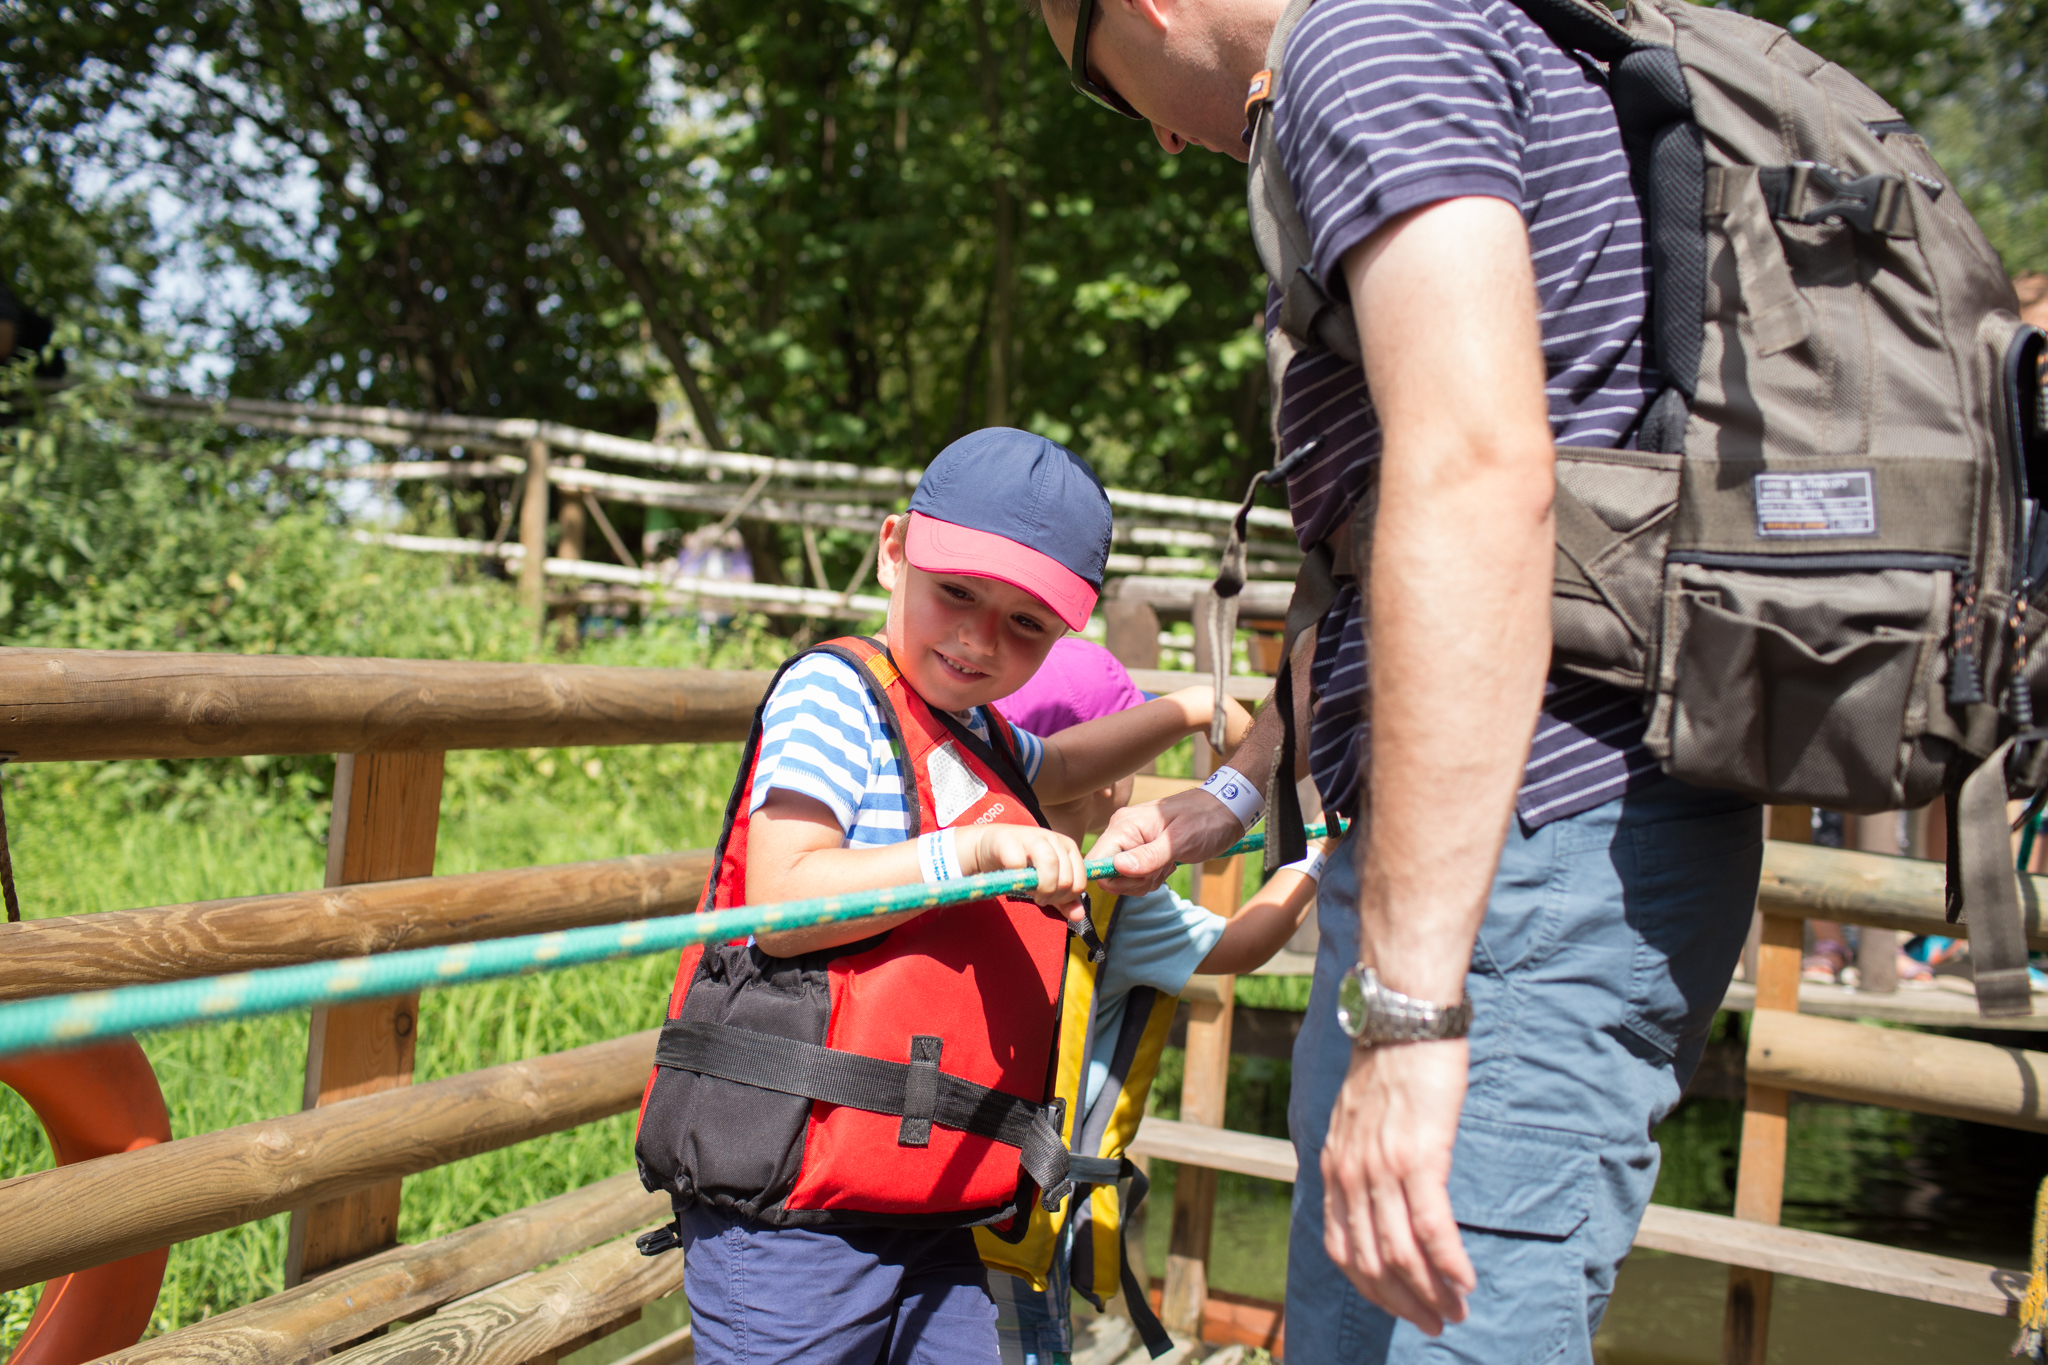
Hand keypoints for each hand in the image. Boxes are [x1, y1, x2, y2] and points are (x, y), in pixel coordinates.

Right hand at [958, 824, 1089, 920]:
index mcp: (1068, 847)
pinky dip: (1019, 878)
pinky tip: (1016, 881)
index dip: (1068, 898)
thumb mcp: (1048, 884)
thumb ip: (1064, 901)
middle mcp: (1054, 839)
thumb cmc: (1024, 867)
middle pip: (1066, 877)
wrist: (991, 848)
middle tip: (1041, 899)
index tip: (1054, 901)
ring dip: (1042, 887)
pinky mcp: (1009, 840)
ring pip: (1050, 864)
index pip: (1079, 881)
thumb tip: (1078, 916)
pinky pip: (1020, 863)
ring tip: (1034, 895)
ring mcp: (1032, 837)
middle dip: (1054, 896)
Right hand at [1090, 788, 1246, 895]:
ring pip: (1123, 880)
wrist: (1225, 811)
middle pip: (1109, 875)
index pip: (1096, 860)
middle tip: (1162, 868)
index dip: (1112, 877)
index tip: (1142, 877)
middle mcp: (1122, 833)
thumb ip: (1148, 856)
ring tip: (1169, 863)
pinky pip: (1136, 877)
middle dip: (1136, 881)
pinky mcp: (1141, 852)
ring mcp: (1131, 843)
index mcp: (1124, 825)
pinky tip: (1169, 865)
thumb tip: (1117, 869)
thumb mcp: (1180, 841)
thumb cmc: (1205, 821)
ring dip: (1147, 880)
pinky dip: (1153, 877)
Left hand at [1321, 1038, 1474, 1334]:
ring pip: (1401, 1252)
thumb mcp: (1355, 1118)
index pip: (1341, 1249)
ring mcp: (1382, 1168)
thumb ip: (1357, 1159)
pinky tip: (1465, 1281)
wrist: (1403, 1018)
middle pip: (1371, 1261)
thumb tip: (1373, 1193)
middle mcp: (1350, 1174)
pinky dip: (1448, 1262)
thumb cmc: (1389, 1064)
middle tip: (1436, 1323)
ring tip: (1456, 1312)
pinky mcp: (1419, 1157)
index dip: (1371, 1288)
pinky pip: (1431, 1226)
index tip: (1397, 1306)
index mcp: (1333, 1167)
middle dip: (1404, 1302)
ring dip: (1431, 1292)